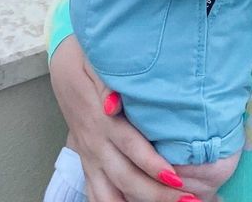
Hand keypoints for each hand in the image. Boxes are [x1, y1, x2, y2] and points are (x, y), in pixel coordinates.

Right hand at [50, 36, 196, 201]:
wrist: (63, 68)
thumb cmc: (87, 62)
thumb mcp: (95, 63)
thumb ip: (106, 83)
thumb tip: (113, 103)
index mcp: (102, 121)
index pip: (130, 147)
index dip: (152, 164)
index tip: (175, 176)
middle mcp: (96, 145)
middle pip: (126, 178)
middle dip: (157, 194)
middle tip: (188, 199)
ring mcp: (90, 157)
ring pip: (111, 194)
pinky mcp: (87, 163)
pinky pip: (98, 193)